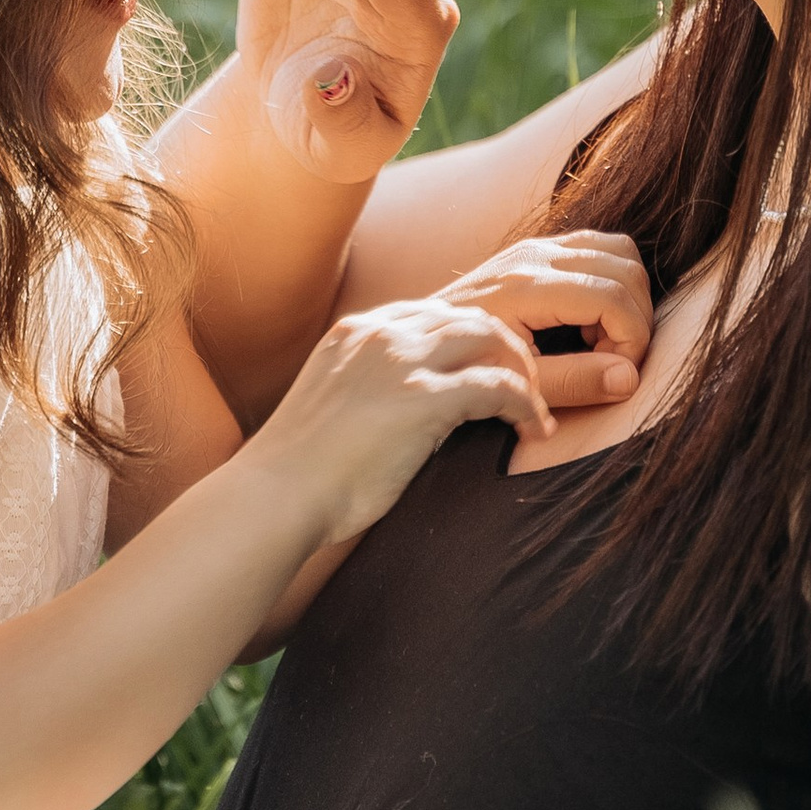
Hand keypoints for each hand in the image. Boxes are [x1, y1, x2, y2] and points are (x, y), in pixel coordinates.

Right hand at [244, 295, 553, 550]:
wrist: (276, 495)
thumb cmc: (299, 472)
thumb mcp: (331, 405)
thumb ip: (368, 388)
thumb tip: (402, 409)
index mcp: (355, 332)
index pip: (434, 313)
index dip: (471, 339)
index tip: (491, 369)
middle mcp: (380, 333)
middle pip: (470, 316)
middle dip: (507, 349)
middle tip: (527, 388)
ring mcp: (401, 361)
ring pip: (492, 338)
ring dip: (523, 372)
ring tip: (534, 408)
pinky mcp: (422, 398)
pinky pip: (499, 386)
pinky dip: (526, 406)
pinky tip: (533, 430)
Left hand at [435, 232, 652, 409]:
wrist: (426, 338)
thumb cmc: (469, 365)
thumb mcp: (519, 384)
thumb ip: (574, 381)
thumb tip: (629, 377)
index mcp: (528, 287)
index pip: (613, 297)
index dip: (633, 339)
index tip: (618, 372)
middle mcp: (536, 255)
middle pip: (626, 270)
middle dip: (635, 320)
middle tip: (612, 359)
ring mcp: (539, 245)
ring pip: (620, 251)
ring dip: (628, 297)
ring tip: (601, 339)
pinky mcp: (540, 247)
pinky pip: (601, 247)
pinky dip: (613, 280)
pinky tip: (589, 320)